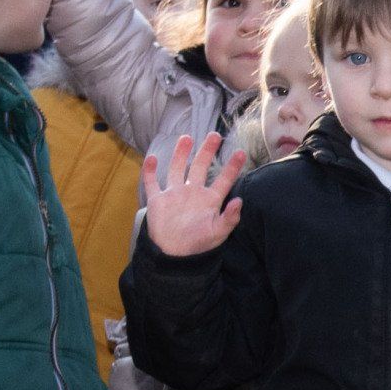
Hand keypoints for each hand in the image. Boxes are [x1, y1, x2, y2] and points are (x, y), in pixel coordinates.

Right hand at [141, 132, 244, 258]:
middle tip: (215, 135)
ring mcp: (174, 194)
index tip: (241, 153)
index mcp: (209, 200)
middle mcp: (192, 193)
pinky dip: (150, 170)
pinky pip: (152, 182)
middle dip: (207, 151)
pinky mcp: (158, 200)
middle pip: (200, 167)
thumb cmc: (198, 245)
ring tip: (187, 137)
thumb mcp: (218, 233)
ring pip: (177, 168)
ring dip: (181, 154)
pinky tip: (152, 158)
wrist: (173, 255)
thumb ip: (230, 218)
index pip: (223, 180)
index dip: (232, 167)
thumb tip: (240, 201)